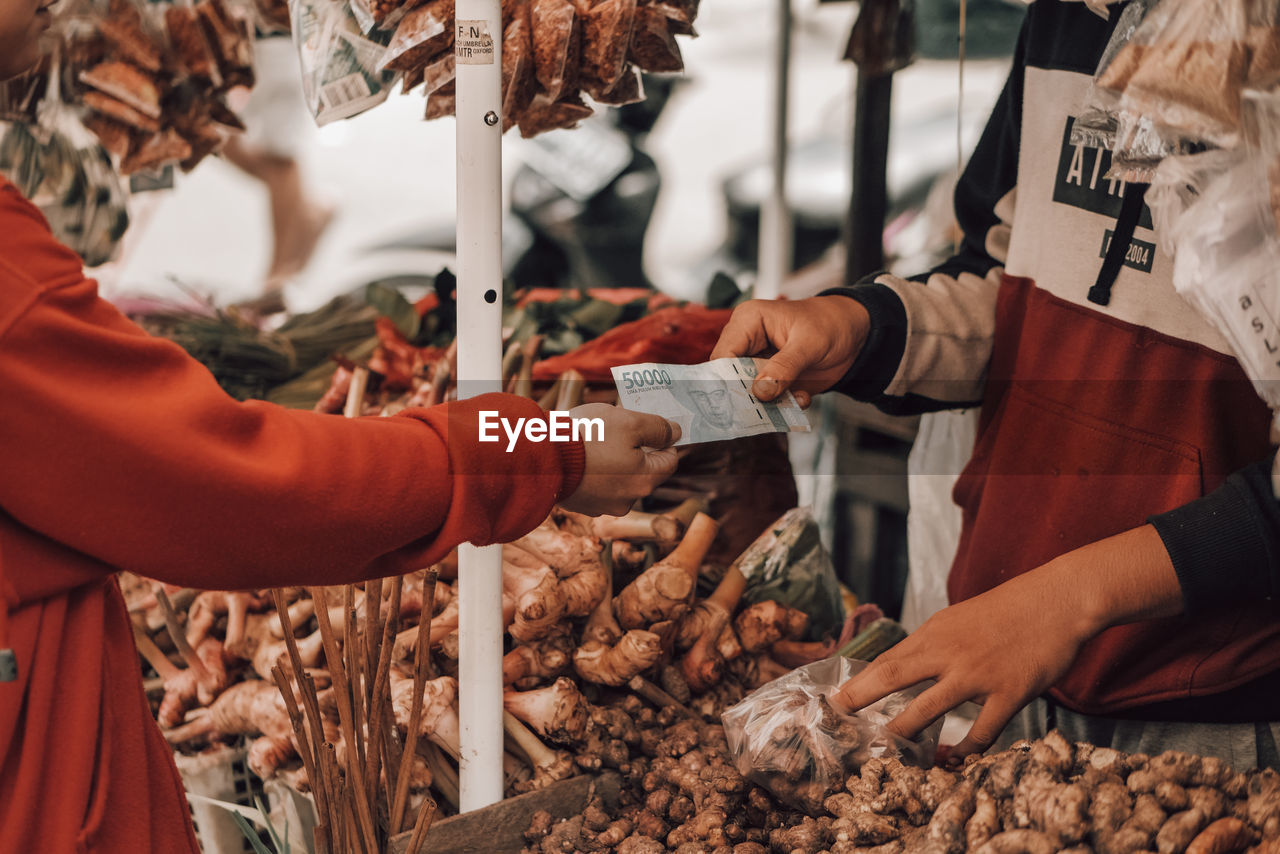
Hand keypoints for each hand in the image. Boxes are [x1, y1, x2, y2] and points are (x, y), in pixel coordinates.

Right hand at [559, 403, 680, 516]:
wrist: (541, 456)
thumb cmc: (588, 436)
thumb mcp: (629, 421)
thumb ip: (658, 427)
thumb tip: (676, 432)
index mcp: (645, 481)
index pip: (670, 460)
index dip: (663, 439)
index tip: (648, 425)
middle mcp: (628, 500)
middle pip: (644, 471)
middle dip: (635, 449)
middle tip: (617, 429)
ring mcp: (603, 506)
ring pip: (620, 479)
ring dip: (614, 462)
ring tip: (594, 441)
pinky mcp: (582, 506)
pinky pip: (597, 486)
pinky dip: (594, 472)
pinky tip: (580, 457)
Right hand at [710, 296, 870, 405]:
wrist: (856, 334)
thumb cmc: (830, 324)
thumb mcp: (809, 344)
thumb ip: (784, 367)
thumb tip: (760, 392)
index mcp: (748, 322)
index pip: (723, 354)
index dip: (724, 379)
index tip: (735, 401)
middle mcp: (748, 343)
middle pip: (730, 377)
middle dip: (748, 396)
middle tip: (762, 411)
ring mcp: (760, 364)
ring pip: (749, 392)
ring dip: (770, 404)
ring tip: (794, 399)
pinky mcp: (773, 381)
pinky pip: (768, 401)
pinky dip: (784, 406)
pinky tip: (803, 398)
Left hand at [833, 567, 1095, 759]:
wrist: (1058, 601)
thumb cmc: (1008, 611)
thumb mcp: (958, 619)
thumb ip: (932, 646)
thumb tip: (901, 670)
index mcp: (935, 633)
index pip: (886, 660)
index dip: (858, 682)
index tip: (832, 701)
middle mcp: (949, 652)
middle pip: (893, 676)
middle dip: (859, 699)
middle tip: (835, 720)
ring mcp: (978, 673)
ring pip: (928, 709)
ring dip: (903, 732)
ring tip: (884, 751)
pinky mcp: (1010, 692)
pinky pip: (982, 731)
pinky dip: (966, 750)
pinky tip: (954, 760)